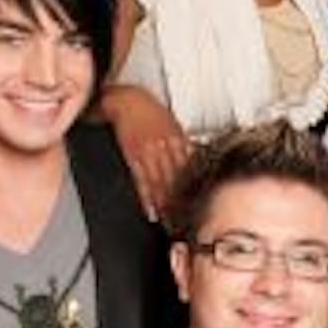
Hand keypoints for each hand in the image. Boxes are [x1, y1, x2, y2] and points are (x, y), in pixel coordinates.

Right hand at [102, 86, 191, 221]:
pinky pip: (142, 183)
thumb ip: (185, 145)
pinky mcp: (133, 159)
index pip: (191, 173)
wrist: (127, 101)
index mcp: (178, 140)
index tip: (200, 210)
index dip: (196, 193)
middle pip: (177, 183)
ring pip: (161, 186)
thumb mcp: (174, 125)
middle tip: (187, 226)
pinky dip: (147, 199)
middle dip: (182, 206)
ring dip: (166, 208)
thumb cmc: (150, 111)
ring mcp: (148, 155)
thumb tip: (197, 161)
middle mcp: (165, 149)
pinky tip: (151, 212)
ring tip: (171, 225)